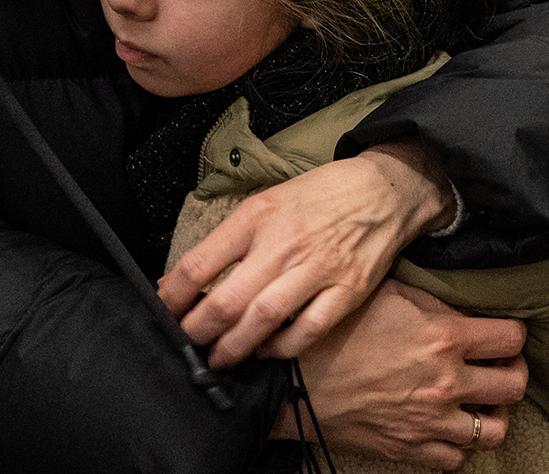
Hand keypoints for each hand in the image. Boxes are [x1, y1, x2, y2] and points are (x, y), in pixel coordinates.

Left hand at [160, 139, 452, 366]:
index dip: (173, 296)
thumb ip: (229, 240)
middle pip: (227, 300)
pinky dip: (282, 348)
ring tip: (218, 359)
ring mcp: (319, 268)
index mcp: (258, 215)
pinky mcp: (348, 290)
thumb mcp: (267, 201)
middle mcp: (285, 242)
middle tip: (187, 345)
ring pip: (263, 320)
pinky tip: (266, 350)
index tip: (163, 313)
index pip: (199, 262)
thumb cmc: (319, 196)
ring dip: (233, 347)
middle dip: (198, 332)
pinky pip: (308, 330)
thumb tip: (181, 282)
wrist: (385, 189)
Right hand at [276, 280, 527, 468]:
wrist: (294, 377)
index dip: (512, 334)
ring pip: (493, 431)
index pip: (513, 338)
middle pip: (514, 386)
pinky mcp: (408, 449)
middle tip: (499, 365)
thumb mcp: (390, 295)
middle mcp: (446, 382)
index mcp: (445, 337)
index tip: (502, 334)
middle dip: (512, 372)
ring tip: (480, 400)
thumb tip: (464, 308)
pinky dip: (458, 444)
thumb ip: (435, 303)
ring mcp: (429, 421)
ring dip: (492, 413)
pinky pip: (455, 458)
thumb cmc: (336, 329)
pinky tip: (448, 425)